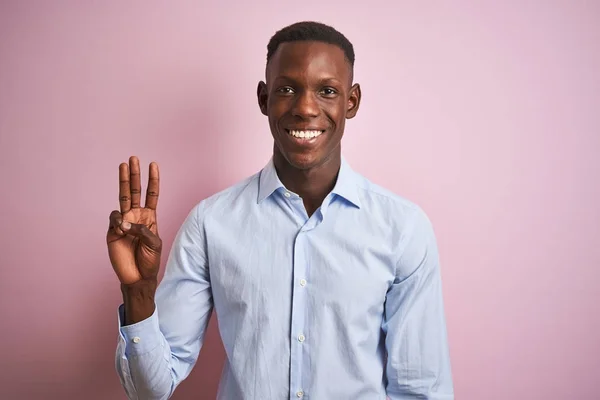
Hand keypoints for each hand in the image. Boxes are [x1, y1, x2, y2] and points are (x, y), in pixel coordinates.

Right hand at [106, 156, 161, 284]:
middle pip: (135, 191)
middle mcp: (136, 216)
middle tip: (132, 158)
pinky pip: (114, 218)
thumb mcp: (154, 243)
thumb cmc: (150, 260)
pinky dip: (118, 220)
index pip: (152, 194)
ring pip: (122, 198)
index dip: (153, 180)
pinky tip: (122, 229)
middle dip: (134, 174)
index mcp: (150, 217)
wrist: (137, 276)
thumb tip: (124, 222)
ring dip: (123, 181)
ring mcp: (123, 222)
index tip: (153, 164)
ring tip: (123, 167)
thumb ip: (142, 230)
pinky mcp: (112, 230)